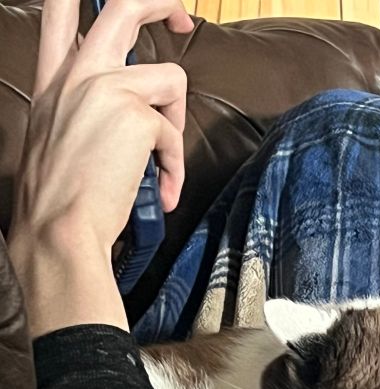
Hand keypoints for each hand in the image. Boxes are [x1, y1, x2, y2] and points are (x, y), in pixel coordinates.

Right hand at [8, 0, 192, 336]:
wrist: (58, 229)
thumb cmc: (59, 196)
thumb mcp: (56, 134)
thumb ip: (83, 107)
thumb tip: (131, 105)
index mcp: (54, 79)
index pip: (61, 10)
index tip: (130, 4)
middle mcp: (78, 74)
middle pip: (122, 7)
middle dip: (160, 3)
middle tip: (180, 19)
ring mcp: (106, 90)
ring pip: (170, 79)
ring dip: (176, 125)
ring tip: (161, 165)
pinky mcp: (135, 117)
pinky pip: (175, 133)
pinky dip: (175, 166)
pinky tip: (162, 191)